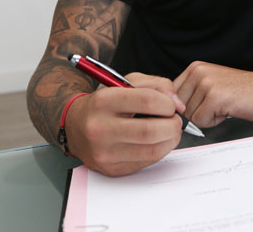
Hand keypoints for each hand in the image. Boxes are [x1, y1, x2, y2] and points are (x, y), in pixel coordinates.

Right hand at [65, 73, 184, 176]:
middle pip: (150, 130)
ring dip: (171, 140)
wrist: (75, 126)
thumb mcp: (126, 83)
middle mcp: (100, 128)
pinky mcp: (111, 169)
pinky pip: (146, 162)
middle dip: (173, 125)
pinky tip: (158, 142)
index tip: (172, 105)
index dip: (168, 103)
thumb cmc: (106, 103)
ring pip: (151, 150)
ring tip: (170, 131)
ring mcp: (104, 152)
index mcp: (104, 101)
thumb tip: (178, 104)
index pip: (147, 101)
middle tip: (176, 121)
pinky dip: (160, 151)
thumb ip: (157, 86)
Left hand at [173, 62, 252, 127]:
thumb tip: (169, 111)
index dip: (184, 107)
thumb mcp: (212, 84)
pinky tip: (229, 110)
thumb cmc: (245, 92)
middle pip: (179, 108)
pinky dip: (215, 122)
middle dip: (197, 113)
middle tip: (219, 105)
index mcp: (195, 68)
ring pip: (190, 117)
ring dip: (207, 118)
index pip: (171, 96)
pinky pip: (201, 122)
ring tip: (225, 106)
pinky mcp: (215, 96)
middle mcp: (198, 72)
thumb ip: (190, 93)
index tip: (203, 105)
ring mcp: (206, 83)